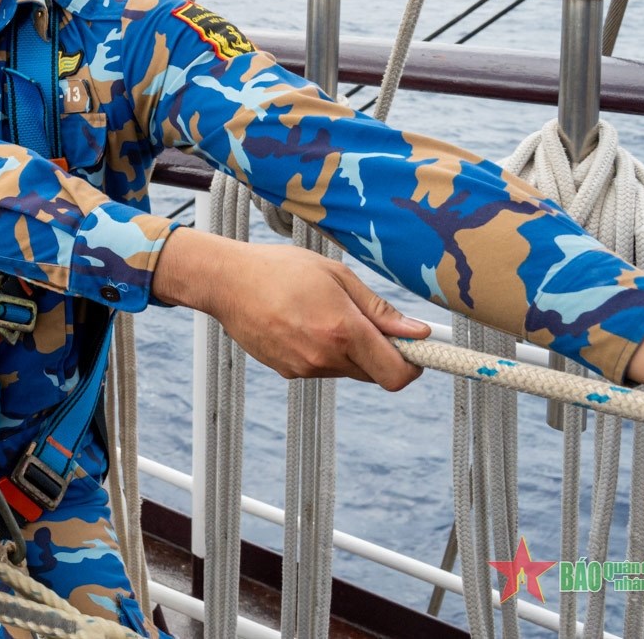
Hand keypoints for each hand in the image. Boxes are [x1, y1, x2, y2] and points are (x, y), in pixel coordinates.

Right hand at [153, 231, 429, 388]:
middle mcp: (325, 356)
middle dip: (380, 352)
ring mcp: (304, 368)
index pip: (396, 373)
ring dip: (349, 351)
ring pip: (348, 369)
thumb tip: (417, 332)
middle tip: (365, 321)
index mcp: (343, 329)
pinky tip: (302, 323)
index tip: (414, 349)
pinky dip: (323, 351)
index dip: (412, 365)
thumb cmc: (281, 269)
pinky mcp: (288, 372)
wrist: (226, 281)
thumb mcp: (337, 276)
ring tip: (323, 313)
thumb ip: (379, 310)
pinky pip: (322, 367)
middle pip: (375, 373)